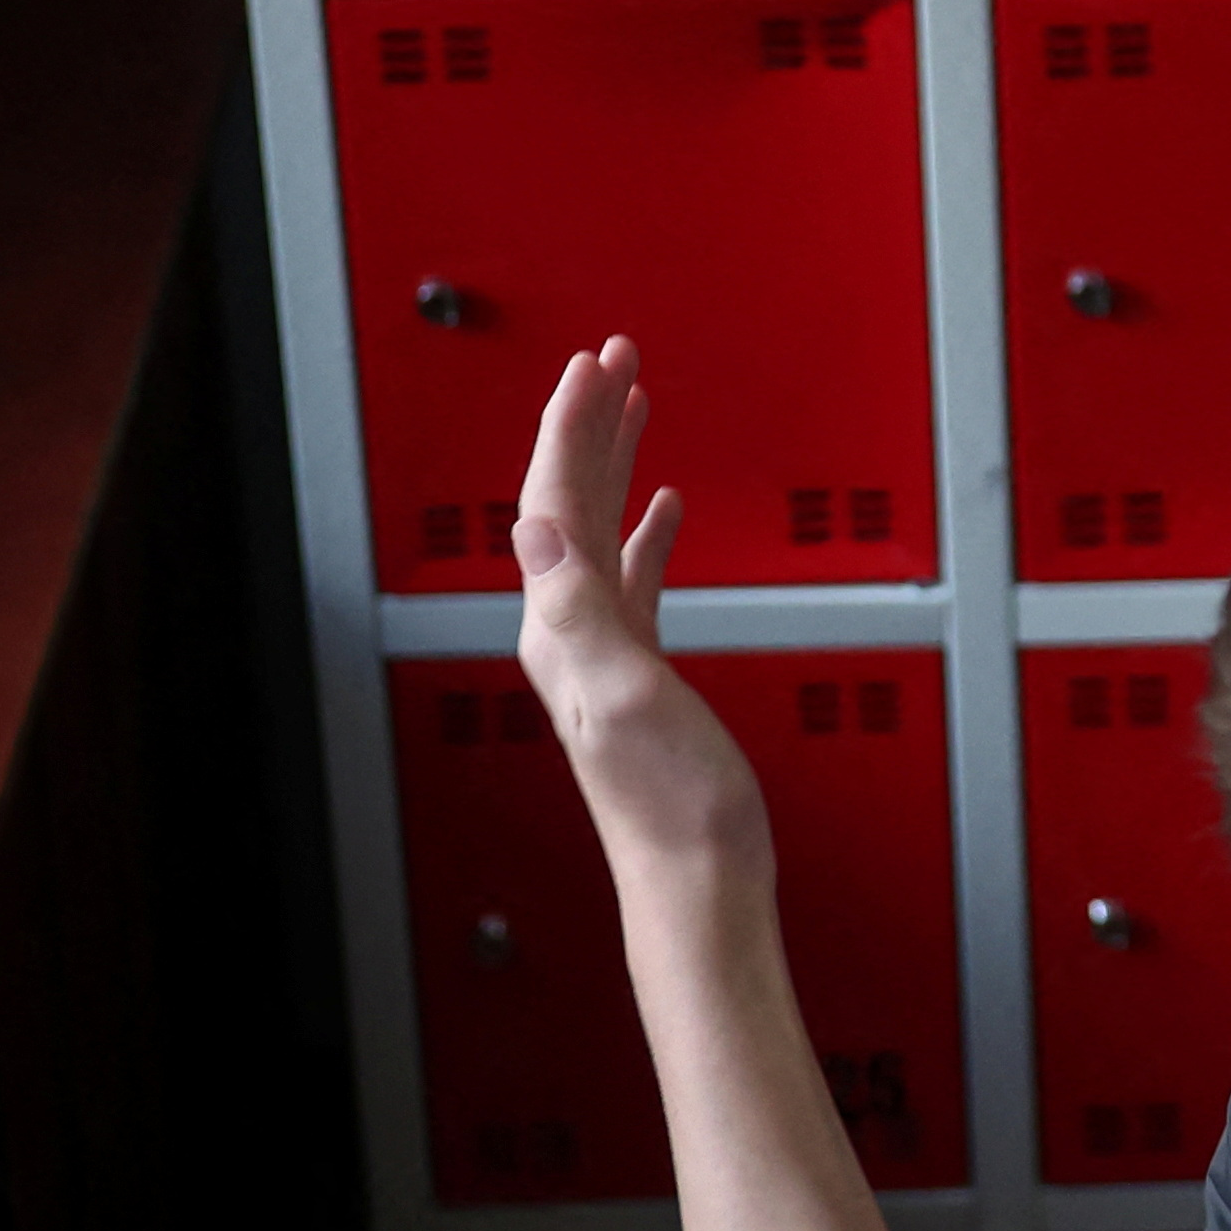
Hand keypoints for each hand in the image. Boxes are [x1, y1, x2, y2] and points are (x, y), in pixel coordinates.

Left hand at [510, 337, 762, 871]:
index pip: (550, 505)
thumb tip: (530, 526)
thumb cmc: (671, 803)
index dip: (568, 429)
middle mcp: (570, 633)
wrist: (699, 875)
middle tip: (614, 355)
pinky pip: (635, 573)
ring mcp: (604, 650)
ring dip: (614, 460)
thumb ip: (574, 608)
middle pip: (568, 502)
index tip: (591, 366)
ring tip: (634, 400)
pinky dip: (649, 528)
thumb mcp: (623, 693)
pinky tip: (668, 508)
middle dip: (588, 423)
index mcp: (561, 630)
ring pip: (599, 527)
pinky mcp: (642, 670)